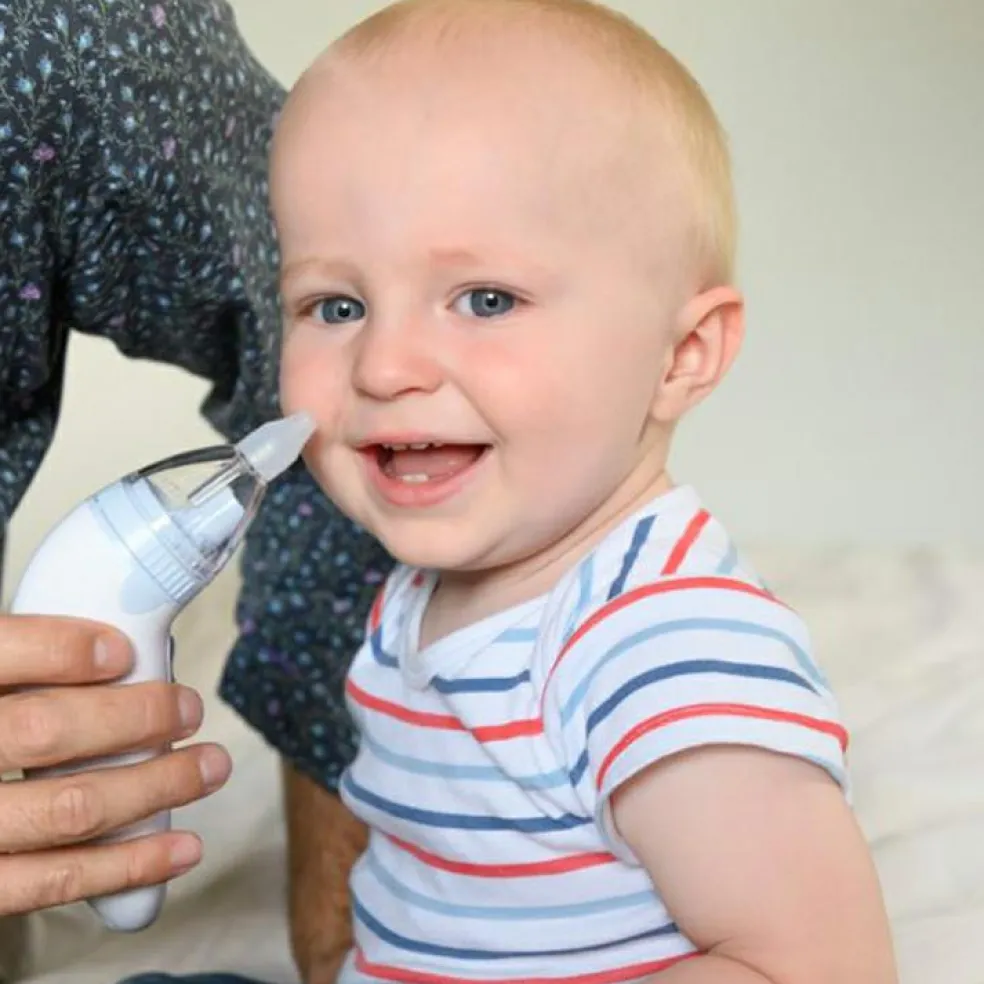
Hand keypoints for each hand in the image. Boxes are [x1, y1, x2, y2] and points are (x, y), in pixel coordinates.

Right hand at [0, 613, 231, 915]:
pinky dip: (131, 865)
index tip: (122, 650)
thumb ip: (24, 666)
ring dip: (156, 787)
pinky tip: (185, 847)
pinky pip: (55, 882)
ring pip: (68, 808)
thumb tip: (117, 650)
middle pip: (45, 733)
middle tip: (188, 708)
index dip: (62, 650)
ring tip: (211, 766)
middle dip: (134, 717)